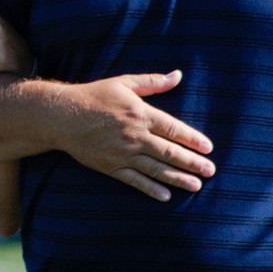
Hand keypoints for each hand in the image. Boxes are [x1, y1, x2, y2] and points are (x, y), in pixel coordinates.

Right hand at [47, 70, 215, 200]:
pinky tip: (165, 196)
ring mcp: (122, 153)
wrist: (62, 115)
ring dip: (178, 178)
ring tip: (196, 186)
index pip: (173, 129)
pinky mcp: (110, 166)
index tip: (208, 148)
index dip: (193, 139)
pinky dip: (150, 189)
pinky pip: (134, 180)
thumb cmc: (94, 96)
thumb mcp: (123, 83)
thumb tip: (178, 75)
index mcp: (140, 114)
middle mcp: (134, 136)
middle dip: (192, 163)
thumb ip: (152, 82)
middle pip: (169, 152)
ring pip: (156, 169)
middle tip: (210, 171)